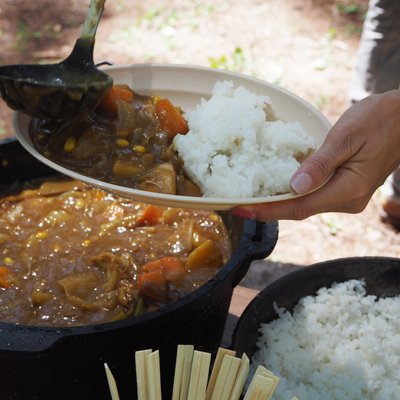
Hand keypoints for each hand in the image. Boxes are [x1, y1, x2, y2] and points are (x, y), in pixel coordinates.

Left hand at [233, 89, 399, 220]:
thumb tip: (293, 188)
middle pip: (299, 210)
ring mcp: (347, 198)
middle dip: (267, 209)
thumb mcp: (345, 137)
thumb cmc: (378, 121)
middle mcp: (347, 201)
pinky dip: (293, 195)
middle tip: (237, 205)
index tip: (241, 210)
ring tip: (250, 199)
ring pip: (305, 205)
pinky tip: (275, 189)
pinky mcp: (345, 190)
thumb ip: (319, 164)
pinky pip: (314, 197)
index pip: (298, 208)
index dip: (268, 211)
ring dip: (278, 203)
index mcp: (347, 190)